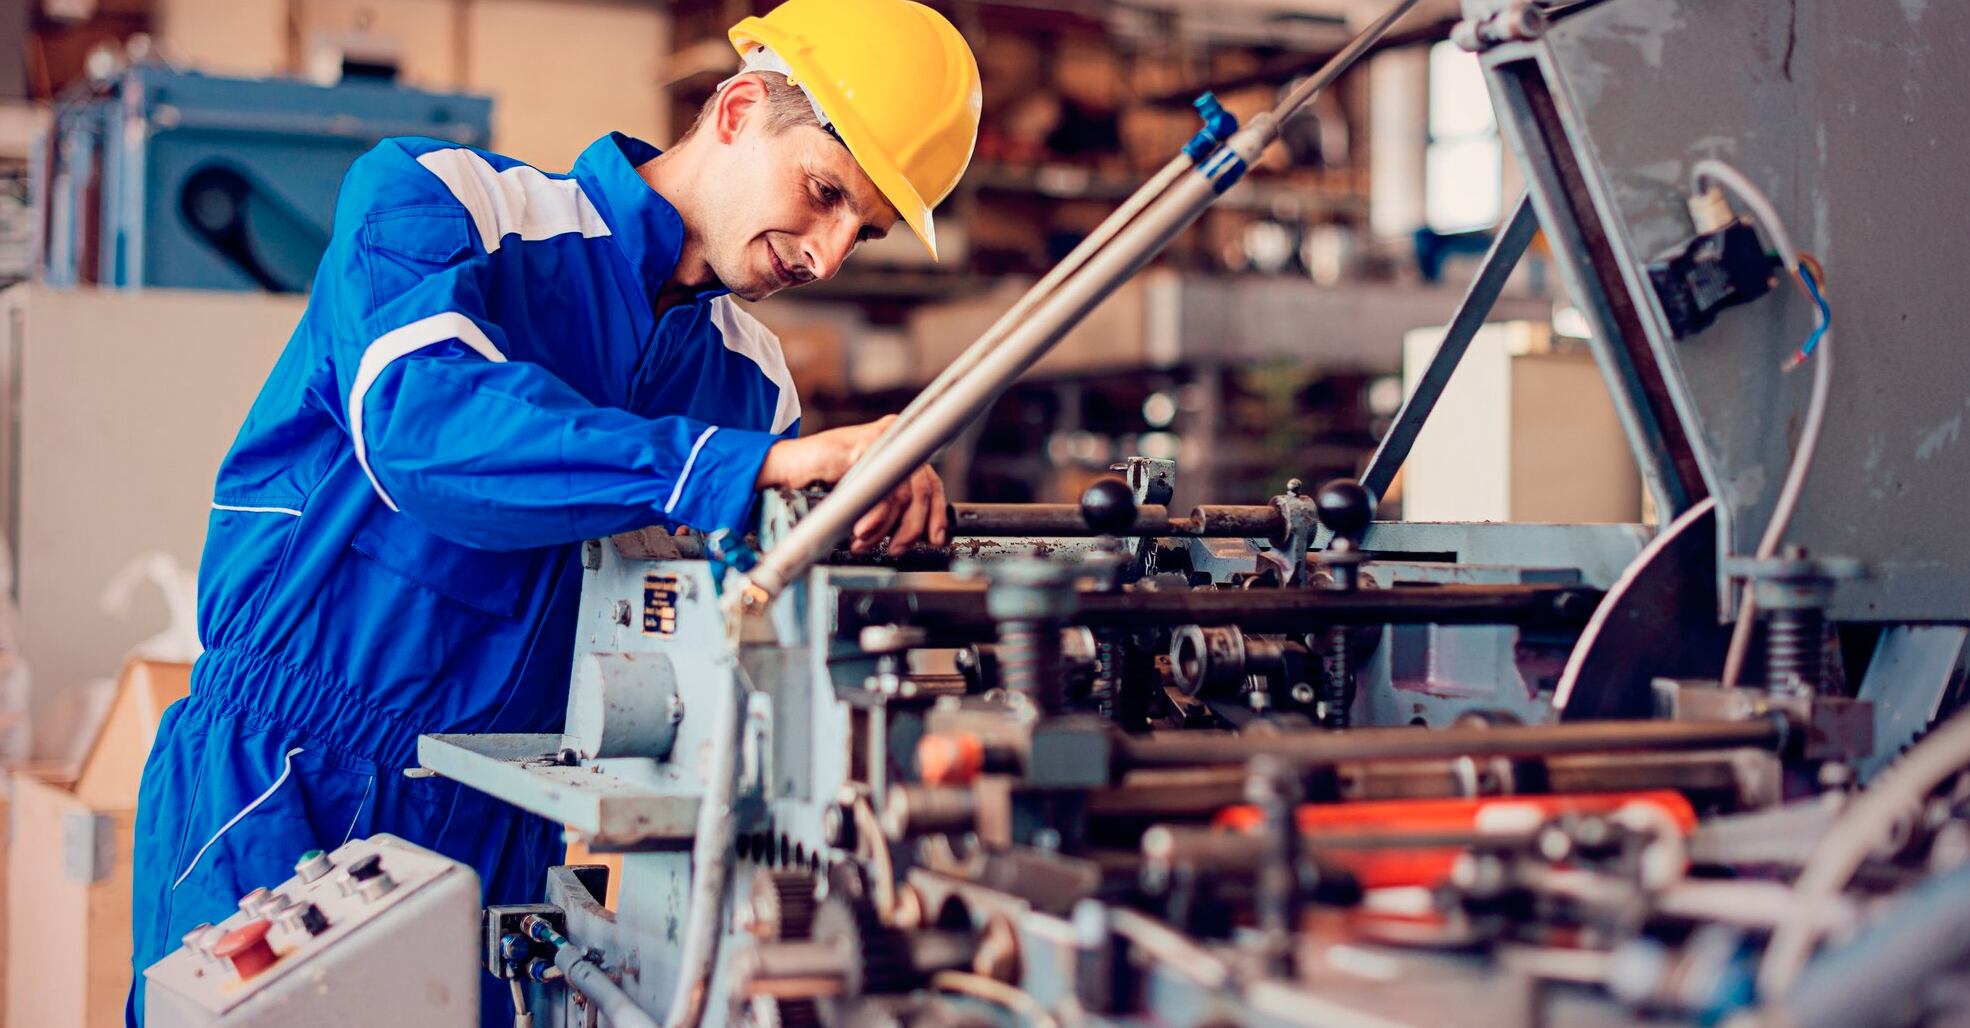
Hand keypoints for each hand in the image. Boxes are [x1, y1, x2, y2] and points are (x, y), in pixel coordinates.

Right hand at [755, 415, 948, 552]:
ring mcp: (879, 439)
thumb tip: (914, 530)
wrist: (784, 467)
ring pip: (903, 492)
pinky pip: (881, 489)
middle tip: (894, 548)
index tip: (935, 539)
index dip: (936, 513)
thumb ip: (888, 500)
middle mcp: (893, 437)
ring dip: (885, 527)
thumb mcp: (863, 491)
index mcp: (897, 447)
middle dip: (910, 527)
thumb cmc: (820, 478)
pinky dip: (875, 516)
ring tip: (865, 542)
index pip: (930, 482)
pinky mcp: (861, 447)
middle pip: (922, 488)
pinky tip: (862, 530)